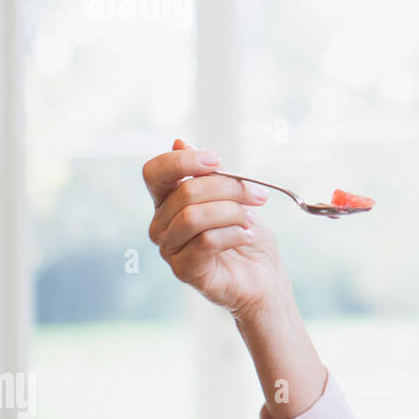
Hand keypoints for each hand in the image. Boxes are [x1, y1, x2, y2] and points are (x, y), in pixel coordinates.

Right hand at [142, 138, 284, 318]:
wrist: (263, 277)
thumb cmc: (247, 234)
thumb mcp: (233, 196)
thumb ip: (209, 174)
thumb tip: (179, 142)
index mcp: (168, 201)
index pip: (155, 172)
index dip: (183, 161)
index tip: (217, 160)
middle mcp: (161, 224)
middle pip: (186, 192)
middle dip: (231, 189)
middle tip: (259, 196)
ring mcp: (169, 249)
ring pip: (194, 217)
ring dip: (233, 213)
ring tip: (252, 220)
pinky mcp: (184, 270)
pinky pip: (205, 242)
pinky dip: (235, 234)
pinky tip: (248, 237)